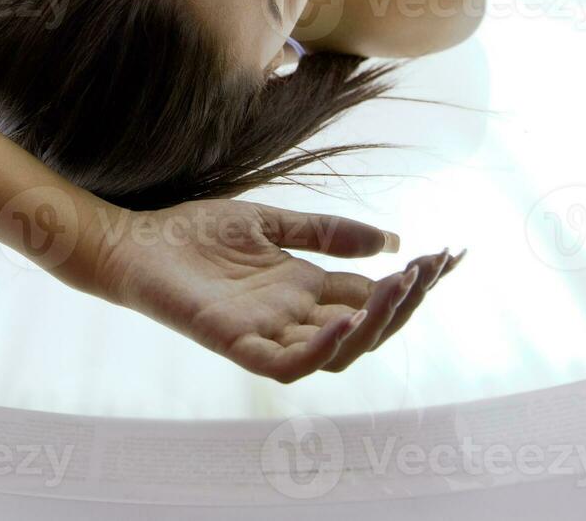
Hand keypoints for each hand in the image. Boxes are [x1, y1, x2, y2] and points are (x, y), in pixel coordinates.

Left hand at [88, 198, 461, 382]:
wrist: (135, 242)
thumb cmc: (193, 234)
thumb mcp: (270, 221)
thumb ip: (325, 232)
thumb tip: (389, 240)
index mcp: (304, 287)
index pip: (372, 292)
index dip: (412, 279)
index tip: (450, 255)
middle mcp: (293, 315)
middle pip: (365, 325)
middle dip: (406, 302)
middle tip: (432, 270)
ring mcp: (266, 332)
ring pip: (337, 351)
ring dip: (372, 326)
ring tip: (400, 290)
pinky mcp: (234, 342)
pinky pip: (286, 363)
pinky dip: (318, 351)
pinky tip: (344, 323)